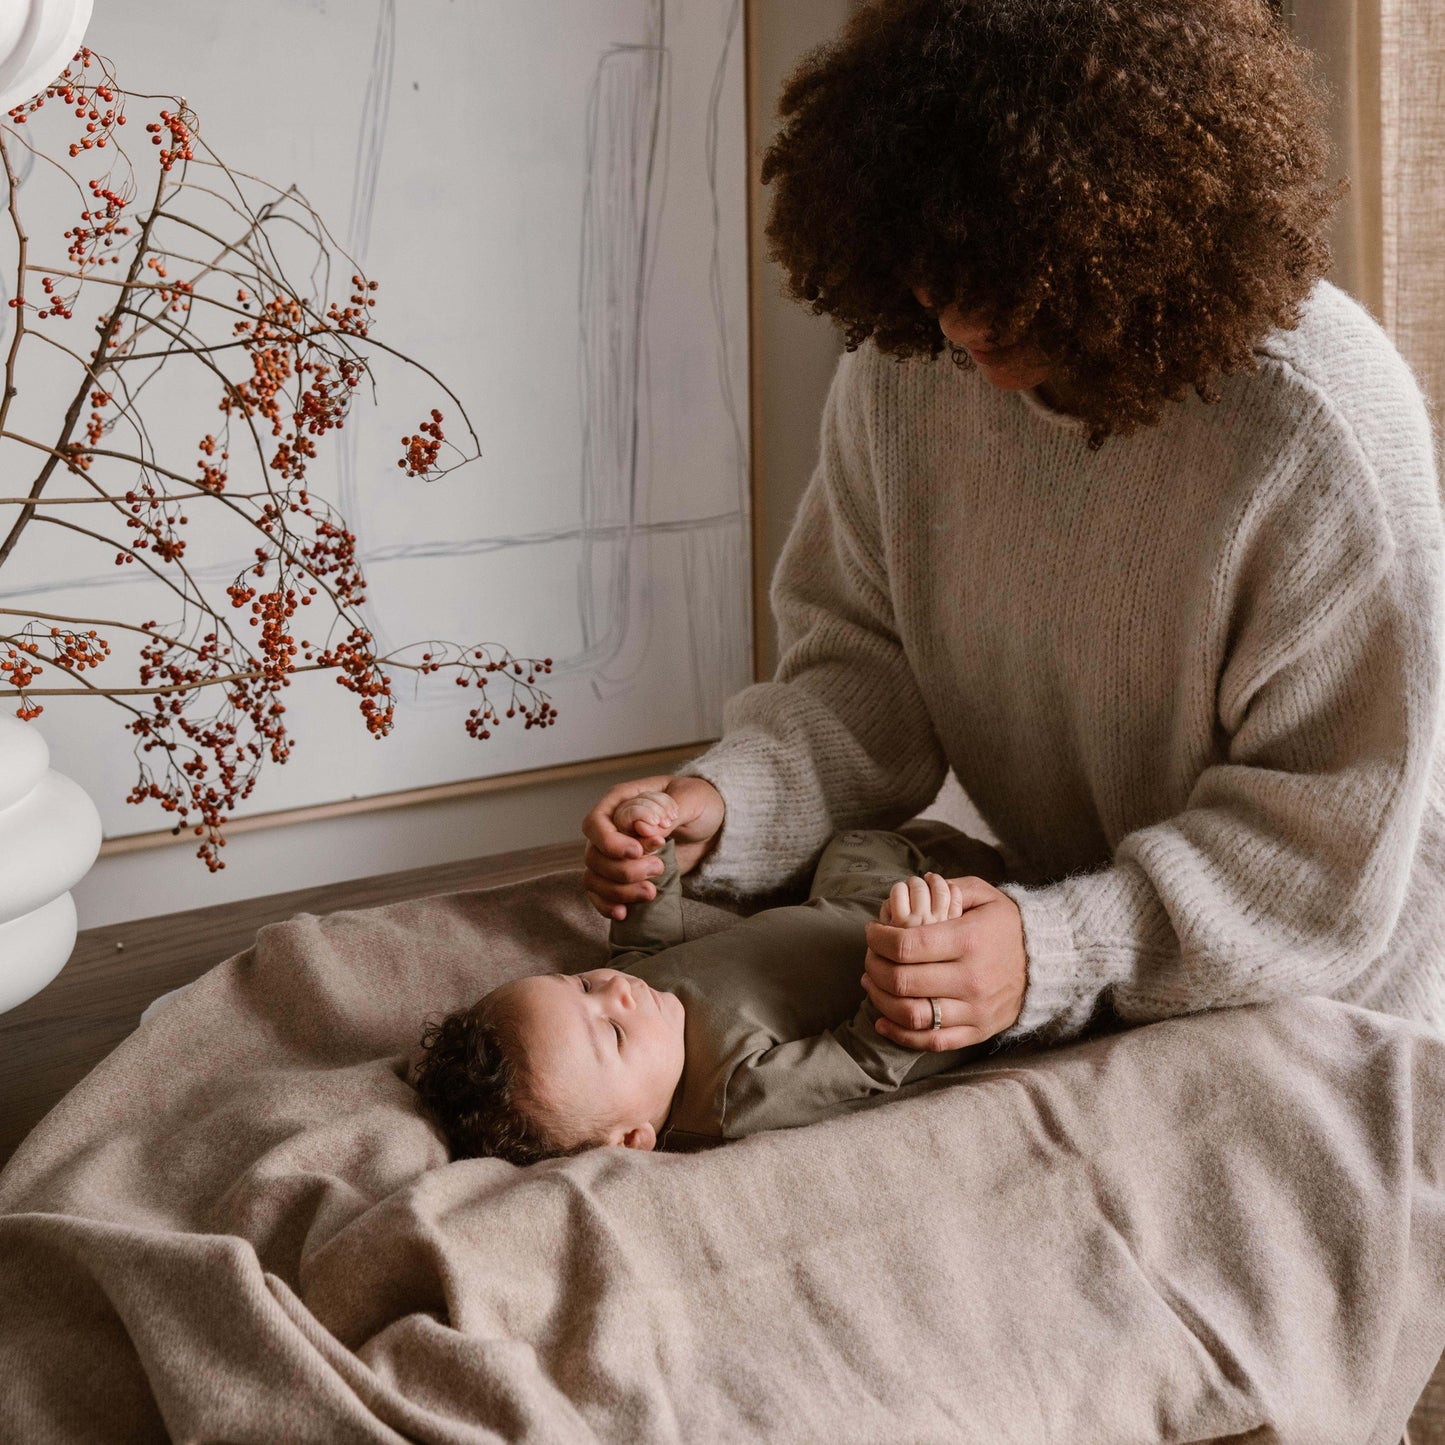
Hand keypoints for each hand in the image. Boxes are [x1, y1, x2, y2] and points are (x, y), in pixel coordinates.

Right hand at [582, 775, 724, 919]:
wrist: (710, 829)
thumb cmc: (699, 803)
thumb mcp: (692, 799)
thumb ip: (667, 809)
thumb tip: (644, 828)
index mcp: (621, 801)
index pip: (595, 824)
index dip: (611, 843)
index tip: (639, 852)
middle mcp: (610, 828)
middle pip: (594, 855)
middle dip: (624, 870)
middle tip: (659, 868)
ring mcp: (613, 854)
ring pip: (594, 877)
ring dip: (619, 891)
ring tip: (651, 893)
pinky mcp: (622, 876)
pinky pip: (600, 894)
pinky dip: (607, 905)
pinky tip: (624, 913)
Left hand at [861, 875, 1026, 1049]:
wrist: (1049, 962)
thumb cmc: (1007, 925)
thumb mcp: (984, 895)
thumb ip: (947, 889)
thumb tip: (911, 888)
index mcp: (968, 940)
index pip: (906, 946)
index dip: (878, 939)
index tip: (872, 931)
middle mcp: (971, 978)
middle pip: (902, 981)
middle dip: (873, 966)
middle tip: (869, 955)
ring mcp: (974, 1009)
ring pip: (911, 1015)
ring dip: (880, 999)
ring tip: (871, 982)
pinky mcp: (977, 1031)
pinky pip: (931, 1041)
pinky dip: (900, 1034)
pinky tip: (883, 1019)